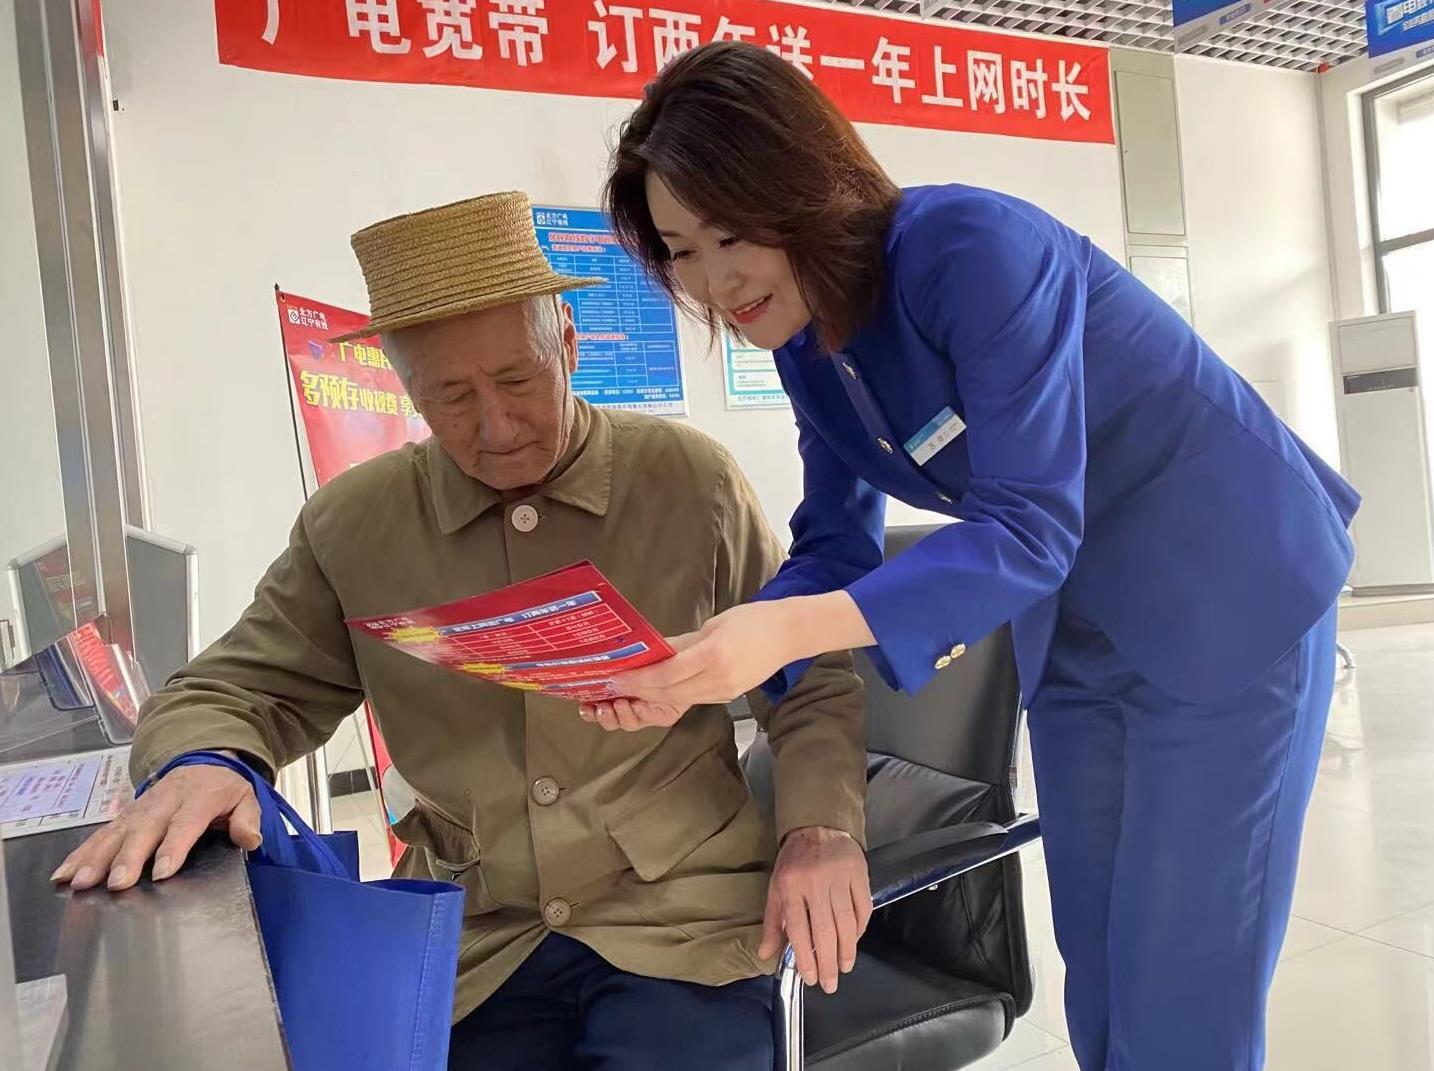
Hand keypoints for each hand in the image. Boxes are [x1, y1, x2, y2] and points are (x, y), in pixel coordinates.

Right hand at [50, 764, 261, 891]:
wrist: (203, 760)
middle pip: (144, 829)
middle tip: (116, 883)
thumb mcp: (245, 797)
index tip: (162, 872)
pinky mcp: (125, 815)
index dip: (173, 847)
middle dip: (128, 857)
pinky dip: (82, 853)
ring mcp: (141, 808)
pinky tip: (66, 872)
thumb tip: (249, 840)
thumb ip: (247, 819)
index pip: (185, 823)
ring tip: (81, 881)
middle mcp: (164, 801)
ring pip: (117, 832)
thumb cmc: (222, 787)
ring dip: (97, 858)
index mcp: (198, 798)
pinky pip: (101, 834)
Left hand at [580, 602, 801, 731]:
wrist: (789, 634)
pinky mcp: (728, 696)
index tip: (615, 677)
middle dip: (637, 691)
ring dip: (650, 697)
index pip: (667, 674)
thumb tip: (651, 654)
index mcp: (714, 655)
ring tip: (625, 691)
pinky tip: (654, 690)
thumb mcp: (713, 625)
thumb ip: (682, 643)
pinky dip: (670, 696)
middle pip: (668, 692)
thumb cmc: (752, 620)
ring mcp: (724, 692)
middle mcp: (718, 679)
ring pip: (678, 699)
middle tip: (610, 687)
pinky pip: (692, 699)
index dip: (638, 679)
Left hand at [758, 826, 872, 993]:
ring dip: (846, 950)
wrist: (817, 826)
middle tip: (830, 984)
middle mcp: (814, 883)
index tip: (811, 978)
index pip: (797, 929)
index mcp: (790, 886)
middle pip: (823, 930)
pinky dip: (860, 929)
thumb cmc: (794, 861)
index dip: (804, 957)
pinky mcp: (858, 873)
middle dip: (828, 962)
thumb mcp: (776, 887)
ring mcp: (838, 878)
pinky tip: (855, 942)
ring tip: (844, 967)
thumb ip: (772, 922)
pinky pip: (862, 908)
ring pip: (846, 923)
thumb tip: (765, 955)